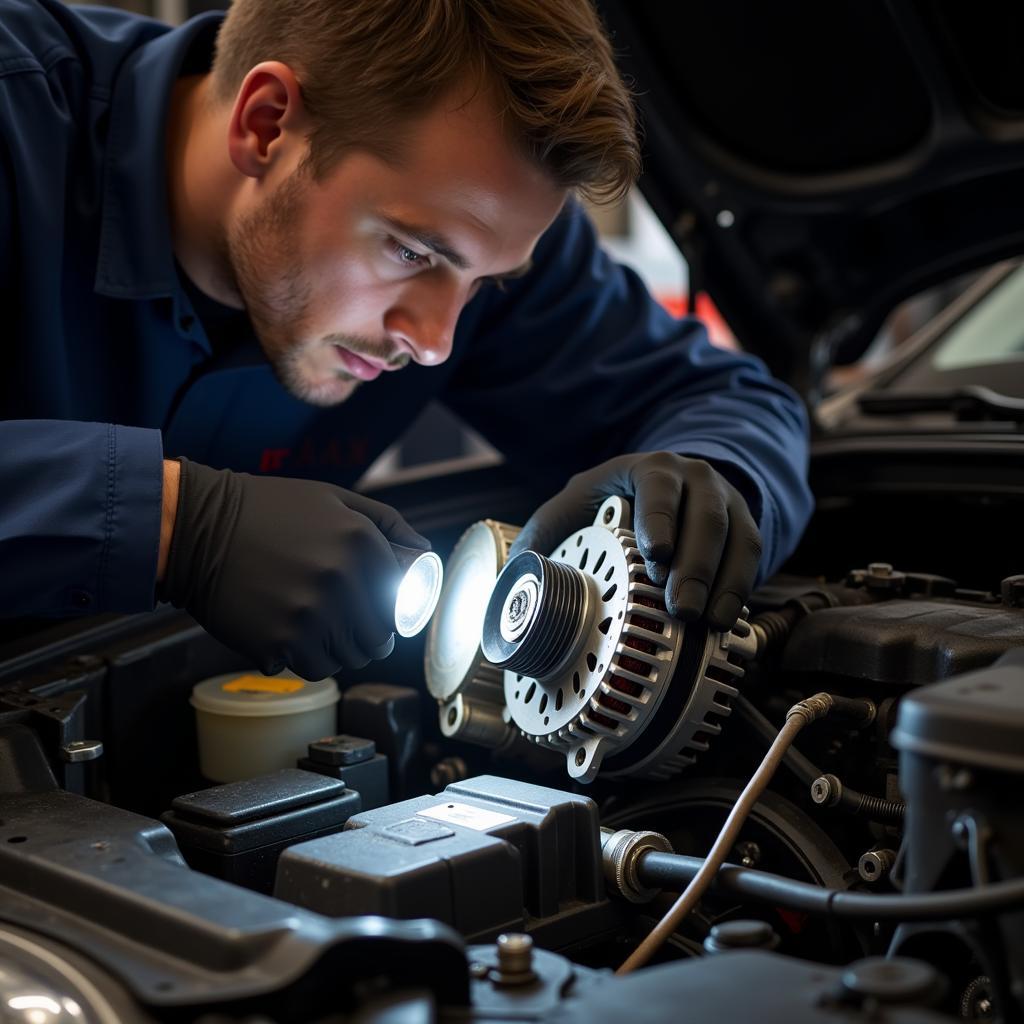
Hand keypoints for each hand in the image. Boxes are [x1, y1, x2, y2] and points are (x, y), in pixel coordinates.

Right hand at [159, 459, 429, 678]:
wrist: (195, 528)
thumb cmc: (266, 510)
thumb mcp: (334, 499)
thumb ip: (387, 525)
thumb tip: (424, 552)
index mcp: (361, 543)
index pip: (401, 599)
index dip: (391, 607)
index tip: (376, 607)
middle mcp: (341, 581)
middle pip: (379, 635)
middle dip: (365, 631)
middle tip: (341, 619)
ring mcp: (311, 616)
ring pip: (349, 657)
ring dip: (337, 647)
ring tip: (312, 622)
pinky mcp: (279, 644)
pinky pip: (314, 669)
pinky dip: (307, 658)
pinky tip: (289, 632)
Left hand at [510, 452, 760, 630]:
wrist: (669, 486)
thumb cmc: (612, 501)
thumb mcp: (576, 504)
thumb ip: (545, 532)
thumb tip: (514, 572)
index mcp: (648, 468)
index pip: (658, 486)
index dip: (659, 520)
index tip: (656, 555)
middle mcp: (693, 478)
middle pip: (704, 517)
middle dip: (694, 566)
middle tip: (680, 608)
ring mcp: (724, 500)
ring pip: (736, 537)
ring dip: (723, 582)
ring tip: (707, 622)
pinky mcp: (745, 526)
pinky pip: (751, 555)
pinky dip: (739, 588)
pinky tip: (724, 619)